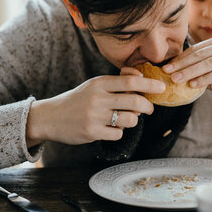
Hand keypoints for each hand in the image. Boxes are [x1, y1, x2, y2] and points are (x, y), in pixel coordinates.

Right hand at [26, 70, 164, 145]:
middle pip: (135, 101)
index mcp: (99, 83)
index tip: (161, 87)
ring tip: (125, 119)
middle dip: (148, 106)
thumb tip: (140, 78)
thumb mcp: (94, 85)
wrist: (50, 117)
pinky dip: (118, 132)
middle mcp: (97, 98)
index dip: (150, 84)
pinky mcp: (91, 132)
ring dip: (133, 120)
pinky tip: (109, 128)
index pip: (130, 82)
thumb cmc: (78, 100)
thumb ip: (117, 82)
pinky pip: (118, 134)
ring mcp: (94, 116)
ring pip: (129, 120)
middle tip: (150, 109)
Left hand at [163, 33, 211, 100]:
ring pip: (208, 63)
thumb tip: (176, 74)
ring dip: (190, 72)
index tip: (166, 66)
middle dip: (182, 64)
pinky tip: (193, 84)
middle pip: (201, 54)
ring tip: (176, 79)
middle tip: (167, 72)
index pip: (197, 49)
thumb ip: (200, 72)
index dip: (181, 58)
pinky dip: (205, 79)